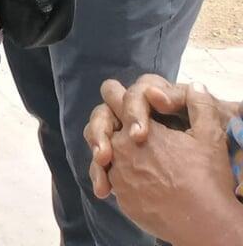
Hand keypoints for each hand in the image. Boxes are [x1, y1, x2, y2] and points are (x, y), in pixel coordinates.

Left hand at [99, 82, 241, 244]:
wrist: (205, 223)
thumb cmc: (207, 178)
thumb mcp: (210, 136)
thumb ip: (199, 105)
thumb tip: (196, 85)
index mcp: (137, 127)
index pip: (113, 96)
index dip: (117, 94)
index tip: (122, 99)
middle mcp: (119, 148)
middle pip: (100, 123)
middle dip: (108, 122)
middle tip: (120, 130)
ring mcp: (117, 173)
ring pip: (101, 153)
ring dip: (109, 150)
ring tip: (124, 155)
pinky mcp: (120, 196)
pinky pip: (108, 179)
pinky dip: (114, 176)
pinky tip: (130, 178)